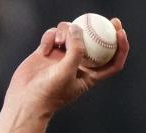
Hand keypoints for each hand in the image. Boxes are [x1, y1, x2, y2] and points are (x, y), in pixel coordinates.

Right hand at [4, 18, 128, 117]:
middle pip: (94, 42)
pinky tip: (43, 50)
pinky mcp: (48, 51)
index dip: (120, 47)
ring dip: (66, 31)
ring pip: (71, 33)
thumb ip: (76, 50)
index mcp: (90, 75)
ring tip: (59, 42)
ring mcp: (63, 57)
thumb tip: (78, 28)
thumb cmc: (49, 93)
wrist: (25, 100)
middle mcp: (78, 65)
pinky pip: (53, 35)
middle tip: (104, 18)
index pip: (112, 61)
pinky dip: (49, 37)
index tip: (120, 32)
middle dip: (100, 28)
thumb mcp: (67, 72)